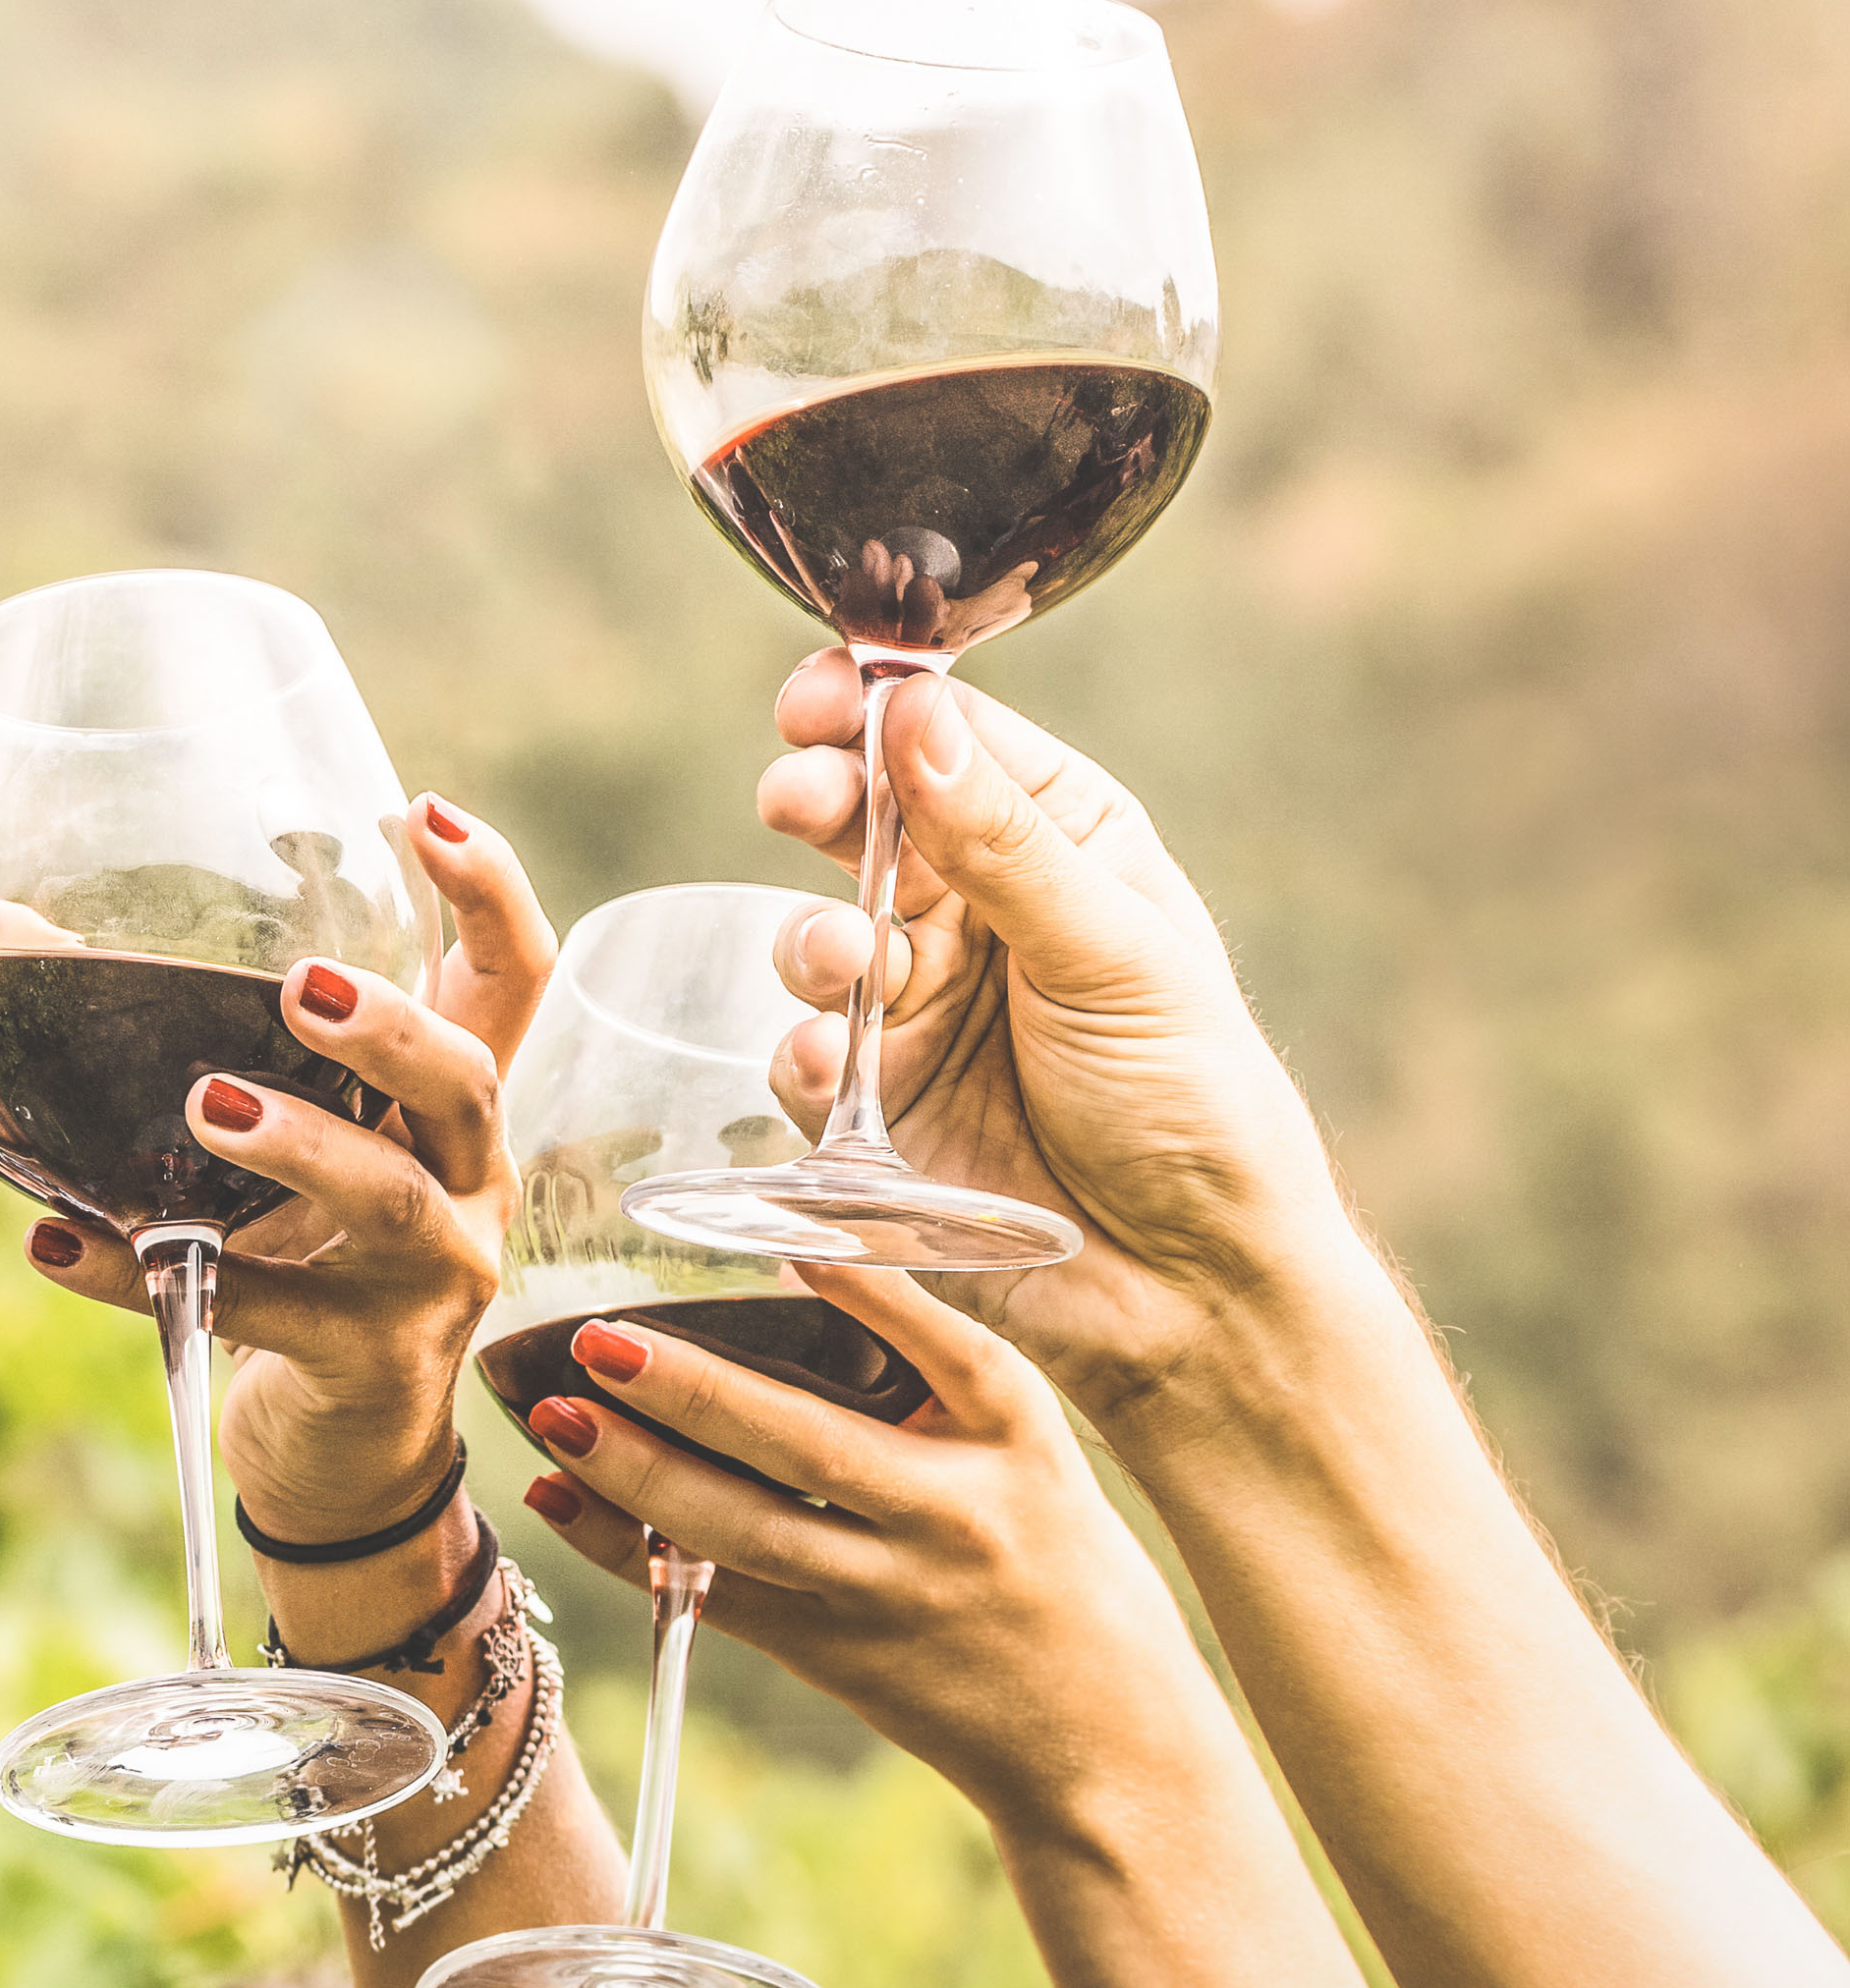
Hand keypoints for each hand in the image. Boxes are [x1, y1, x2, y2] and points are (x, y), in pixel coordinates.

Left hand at [25, 795, 553, 1541]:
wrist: (342, 1457)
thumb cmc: (302, 1261)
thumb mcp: (267, 1148)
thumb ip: (166, 1039)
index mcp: (452, 1108)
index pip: (514, 979)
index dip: (489, 893)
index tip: (426, 813)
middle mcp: (468, 1180)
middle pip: (468, 1079)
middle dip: (393, 1028)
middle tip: (300, 987)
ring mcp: (431, 1279)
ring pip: (390, 1199)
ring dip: (302, 1145)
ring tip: (206, 1104)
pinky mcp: (365, 1365)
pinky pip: (252, 1311)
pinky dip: (140, 1275)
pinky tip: (53, 1244)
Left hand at [517, 1263, 1214, 1834]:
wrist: (1107, 1746)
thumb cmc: (1058, 1564)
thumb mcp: (1034, 1452)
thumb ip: (938, 1372)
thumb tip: (805, 1265)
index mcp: (1018, 1442)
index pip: (953, 1351)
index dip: (876, 1295)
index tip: (798, 1239)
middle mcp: (953, 1517)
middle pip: (808, 1449)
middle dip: (694, 1393)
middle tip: (600, 1341)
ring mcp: (887, 1596)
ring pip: (743, 1533)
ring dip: (638, 1476)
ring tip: (557, 1416)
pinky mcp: (834, 1656)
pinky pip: (715, 1596)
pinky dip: (628, 1550)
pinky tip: (562, 1496)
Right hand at [757, 650, 1363, 1418]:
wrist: (1191, 1289)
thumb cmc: (1192, 1104)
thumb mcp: (1112, 954)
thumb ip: (1000, 841)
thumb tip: (914, 709)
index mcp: (1062, 845)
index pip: (948, 742)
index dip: (872, 708)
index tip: (815, 698)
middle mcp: (979, 915)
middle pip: (862, 823)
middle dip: (818, 803)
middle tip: (796, 800)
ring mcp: (918, 1012)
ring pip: (818, 938)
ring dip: (814, 940)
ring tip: (843, 967)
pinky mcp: (871, 1111)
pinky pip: (803, 1060)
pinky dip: (805, 1056)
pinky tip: (832, 1067)